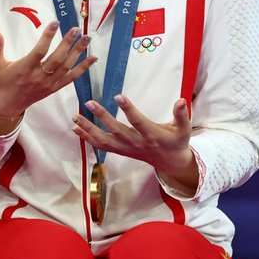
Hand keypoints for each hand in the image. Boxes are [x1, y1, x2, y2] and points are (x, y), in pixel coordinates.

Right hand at [0, 22, 95, 117]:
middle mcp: (38, 77)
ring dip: (78, 52)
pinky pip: (71, 78)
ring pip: (66, 67)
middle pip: (57, 59)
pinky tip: (93, 58)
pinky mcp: (53, 89)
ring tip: (87, 38)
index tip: (55, 23)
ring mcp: (47, 84)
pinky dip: (83, 68)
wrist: (5, 106)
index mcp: (24, 69)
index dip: (48, 37)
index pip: (39, 51)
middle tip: (76, 29)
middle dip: (68, 43)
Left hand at [74, 96, 196, 193]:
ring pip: (104, 141)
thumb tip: (181, 100)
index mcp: (152, 135)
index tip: (118, 96)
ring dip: (88, 129)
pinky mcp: (120, 151)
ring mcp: (126, 149)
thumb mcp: (184, 129)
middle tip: (89, 103)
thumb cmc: (176, 141)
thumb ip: (182, 115)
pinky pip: (101, 146)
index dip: (129, 110)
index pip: (138, 122)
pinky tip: (76, 129)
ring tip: (75, 117)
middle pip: (116, 131)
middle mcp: (136, 143)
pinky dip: (88, 138)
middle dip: (102, 117)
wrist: (170, 162)